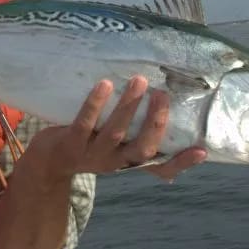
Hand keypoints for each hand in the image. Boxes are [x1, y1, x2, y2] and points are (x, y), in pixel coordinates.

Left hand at [26, 76, 206, 181]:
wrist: (46, 161)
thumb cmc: (87, 145)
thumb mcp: (113, 146)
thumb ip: (134, 135)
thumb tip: (162, 109)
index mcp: (128, 161)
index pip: (160, 167)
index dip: (182, 162)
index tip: (202, 150)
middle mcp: (115, 161)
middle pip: (142, 148)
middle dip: (155, 122)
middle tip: (163, 94)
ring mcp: (92, 154)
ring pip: (115, 133)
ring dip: (129, 107)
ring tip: (140, 81)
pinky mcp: (70, 143)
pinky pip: (84, 123)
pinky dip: (95, 105)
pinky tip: (105, 85)